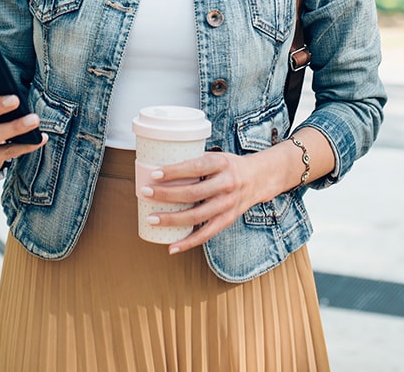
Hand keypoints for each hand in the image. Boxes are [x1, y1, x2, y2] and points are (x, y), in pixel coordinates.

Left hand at [138, 151, 276, 253]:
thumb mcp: (215, 156)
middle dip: (166, 195)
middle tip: (145, 193)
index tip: (154, 174)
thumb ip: (192, 162)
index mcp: (221, 164)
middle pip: (193, 193)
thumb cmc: (227, 166)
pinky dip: (188, 242)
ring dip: (172, 219)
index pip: (195, 168)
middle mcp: (226, 185)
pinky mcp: (228, 219)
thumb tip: (156, 166)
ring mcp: (228, 204)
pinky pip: (206, 234)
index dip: (174, 172)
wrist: (258, 178)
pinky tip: (171, 247)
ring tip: (151, 218)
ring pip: (197, 215)